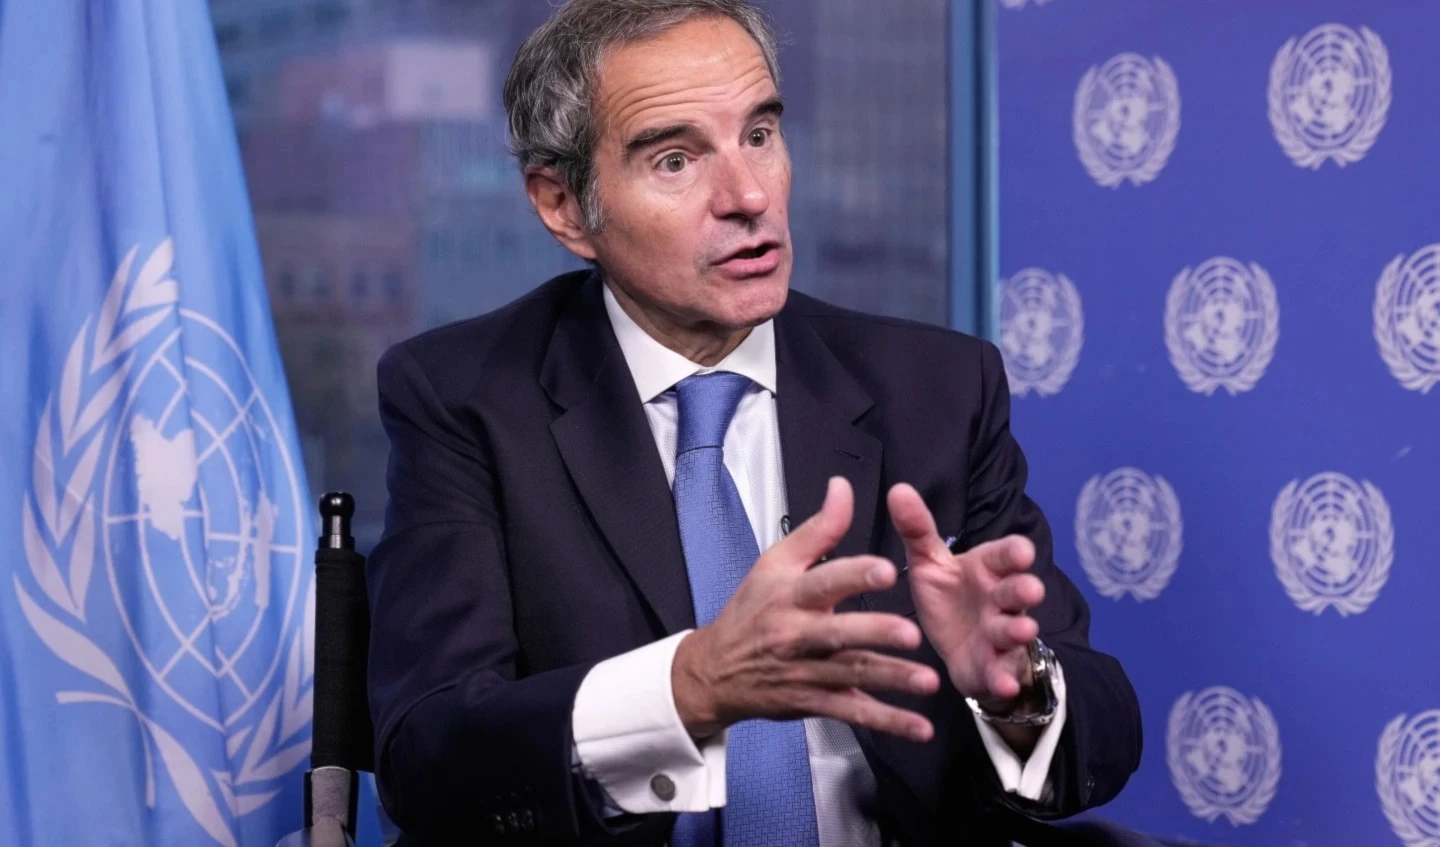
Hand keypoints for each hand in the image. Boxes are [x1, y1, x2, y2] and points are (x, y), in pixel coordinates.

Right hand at [672, 477, 940, 742]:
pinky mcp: (814, 702)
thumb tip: (843, 487)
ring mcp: (806, 672)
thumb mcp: (775, 563)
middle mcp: (798, 635)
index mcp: (790, 595)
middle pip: (839, 634)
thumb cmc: (751, 611)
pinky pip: (854, 712)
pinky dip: (887, 722)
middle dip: (875, 633)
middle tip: (911, 632)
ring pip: (852, 676)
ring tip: (928, 682)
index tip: (885, 570)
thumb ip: (819, 529)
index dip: (854, 575)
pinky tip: (919, 727)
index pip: (823, 582)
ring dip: (891, 680)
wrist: (715, 671)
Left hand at [887, 483, 1043, 708]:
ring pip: (1014, 630)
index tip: (1022, 551)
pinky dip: (1004, 678)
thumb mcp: (930, 563)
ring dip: (1018, 631)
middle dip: (1024, 590)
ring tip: (1022, 630)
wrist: (958, 648)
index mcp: (987, 569)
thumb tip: (897, 488)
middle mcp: (1000, 600)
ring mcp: (1000, 635)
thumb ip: (918, 530)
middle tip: (1030, 588)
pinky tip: (1003, 683)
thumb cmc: (949, 596)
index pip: (1006, 555)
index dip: (1015, 554)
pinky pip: (1001, 672)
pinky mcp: (994, 667)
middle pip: (1016, 592)